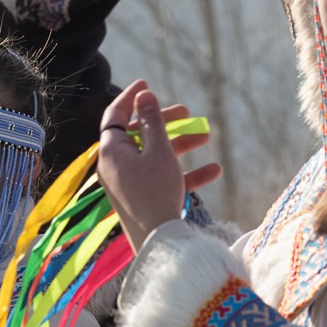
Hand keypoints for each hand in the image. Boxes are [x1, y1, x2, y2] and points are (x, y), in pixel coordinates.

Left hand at [96, 82, 222, 251]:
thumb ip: (153, 121)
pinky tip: (214, 170)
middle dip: (165, 121)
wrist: (158, 244)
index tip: (147, 83)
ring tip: (207, 136)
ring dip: (181, 144)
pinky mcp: (143, 199)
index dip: (130, 97)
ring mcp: (129, 184)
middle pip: (139, 134)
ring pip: (154, 156)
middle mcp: (115, 167)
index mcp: (111, 152)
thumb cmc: (156, 193)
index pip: (116, 115)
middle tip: (187, 111)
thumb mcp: (158, 150)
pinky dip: (184, 173)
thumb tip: (144, 95)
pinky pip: (162, 179)